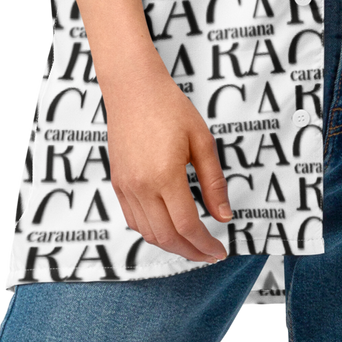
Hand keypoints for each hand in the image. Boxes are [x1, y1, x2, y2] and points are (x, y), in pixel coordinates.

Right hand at [103, 66, 234, 263]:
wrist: (133, 88)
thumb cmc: (170, 108)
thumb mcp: (202, 140)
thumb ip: (213, 182)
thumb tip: (224, 216)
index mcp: (165, 175)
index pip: (187, 226)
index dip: (205, 245)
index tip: (219, 251)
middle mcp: (141, 186)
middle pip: (166, 237)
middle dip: (191, 251)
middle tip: (209, 253)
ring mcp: (126, 187)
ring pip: (148, 233)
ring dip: (171, 245)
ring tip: (192, 243)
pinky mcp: (117, 183)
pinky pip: (133, 220)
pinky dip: (152, 232)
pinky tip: (168, 227)